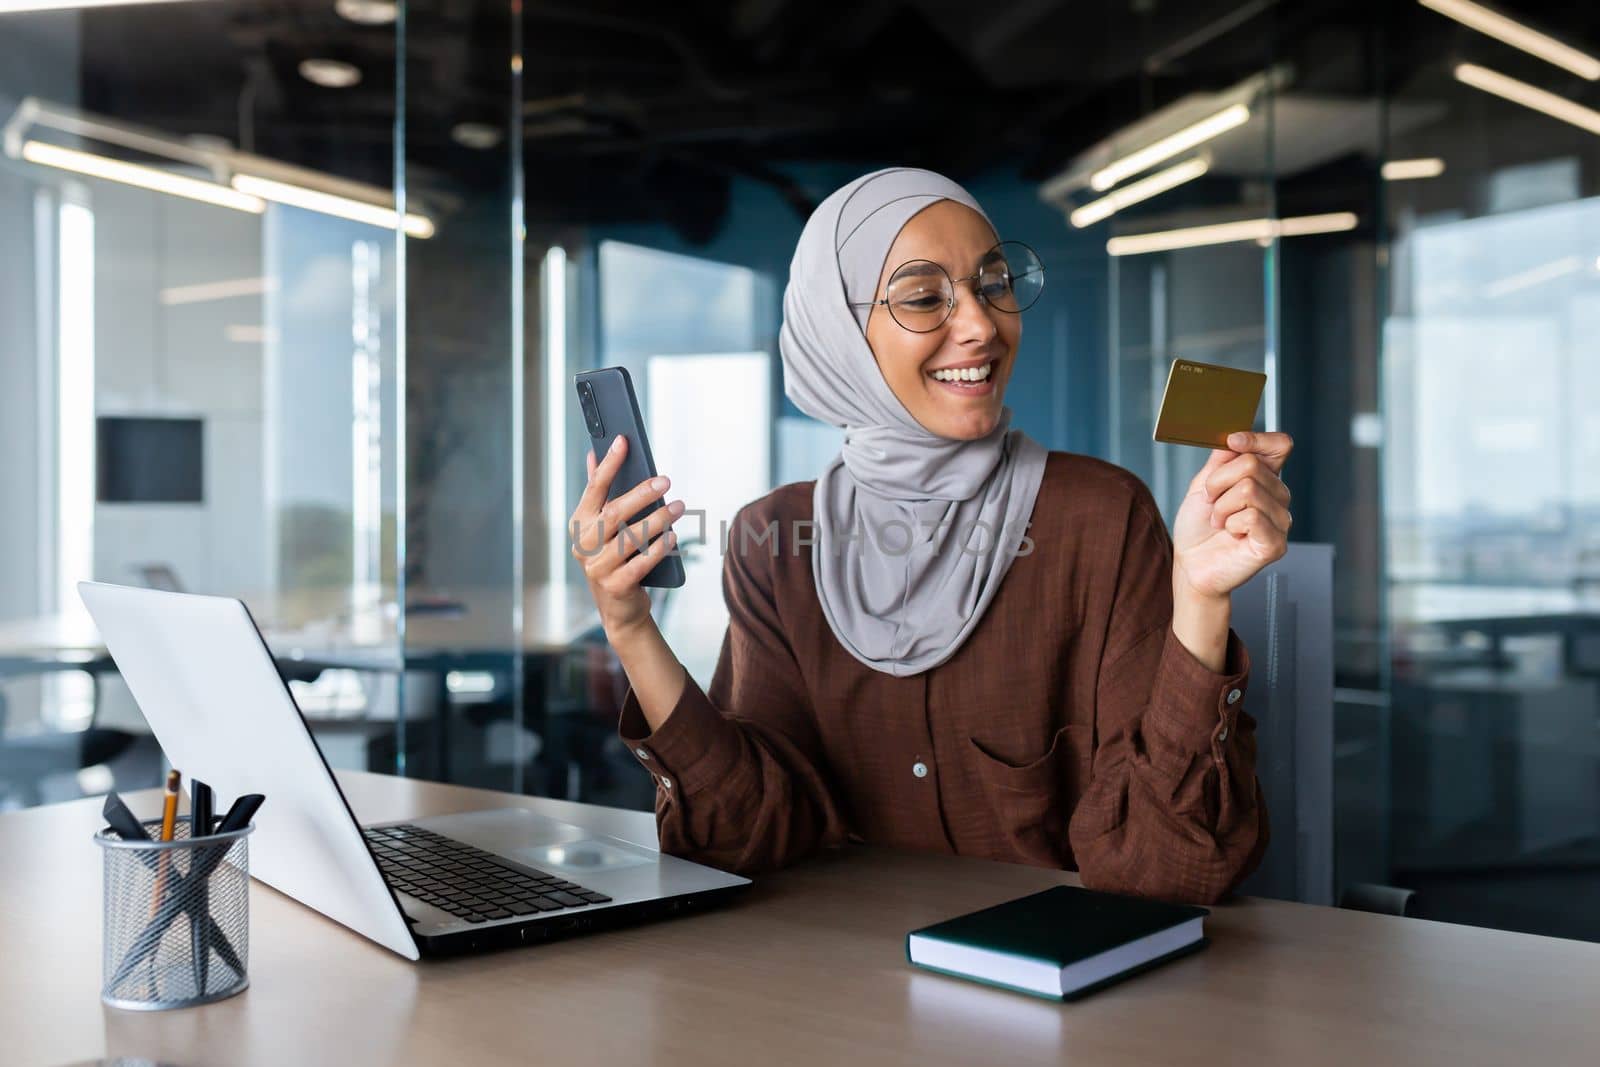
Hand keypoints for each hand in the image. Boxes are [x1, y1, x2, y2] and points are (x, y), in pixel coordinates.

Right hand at [569, 435, 685, 641]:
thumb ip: (599, 493)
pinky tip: (673, 536)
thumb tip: (594, 455)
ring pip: (630, 538)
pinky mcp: (615, 586)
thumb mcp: (603, 526)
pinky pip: (640, 564)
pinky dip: (658, 549)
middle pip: (614, 512)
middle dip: (641, 494)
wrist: (619, 607)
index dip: (608, 464)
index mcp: (580, 523)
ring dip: (657, 520)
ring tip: (679, 507)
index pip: (594, 488)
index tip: (623, 440)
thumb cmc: (614, 557)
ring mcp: (597, 568)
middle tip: (666, 480)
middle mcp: (584, 544)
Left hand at [1171, 431, 1293, 601]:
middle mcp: (1277, 497)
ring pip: (1248, 490)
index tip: (1233, 442)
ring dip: (1221, 507)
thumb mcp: (1203, 485)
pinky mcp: (1275, 543)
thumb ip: (1220, 460)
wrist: (1190, 564)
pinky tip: (1231, 534)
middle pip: (1251, 465)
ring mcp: (1280, 520)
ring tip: (1220, 522)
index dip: (1258, 439)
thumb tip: (1234, 437)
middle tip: (1211, 503)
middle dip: (1218, 482)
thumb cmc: (1198, 529)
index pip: (1280, 445)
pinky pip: (1252, 516)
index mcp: (1264, 479)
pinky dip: (1230, 524)